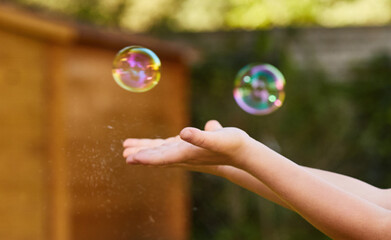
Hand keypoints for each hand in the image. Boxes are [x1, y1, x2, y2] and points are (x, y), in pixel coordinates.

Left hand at [123, 120, 252, 168]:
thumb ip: (202, 136)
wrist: (243, 153)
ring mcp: (187, 152)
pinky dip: (156, 146)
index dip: (146, 157)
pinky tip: (148, 144)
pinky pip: (167, 147)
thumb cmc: (233, 144)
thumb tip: (185, 133)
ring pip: (160, 152)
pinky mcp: (190, 146)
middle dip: (141, 154)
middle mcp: (185, 155)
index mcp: (188, 153)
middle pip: (157, 156)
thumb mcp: (218, 137)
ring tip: (127, 148)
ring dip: (144, 150)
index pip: (163, 157)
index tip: (131, 158)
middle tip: (124, 154)